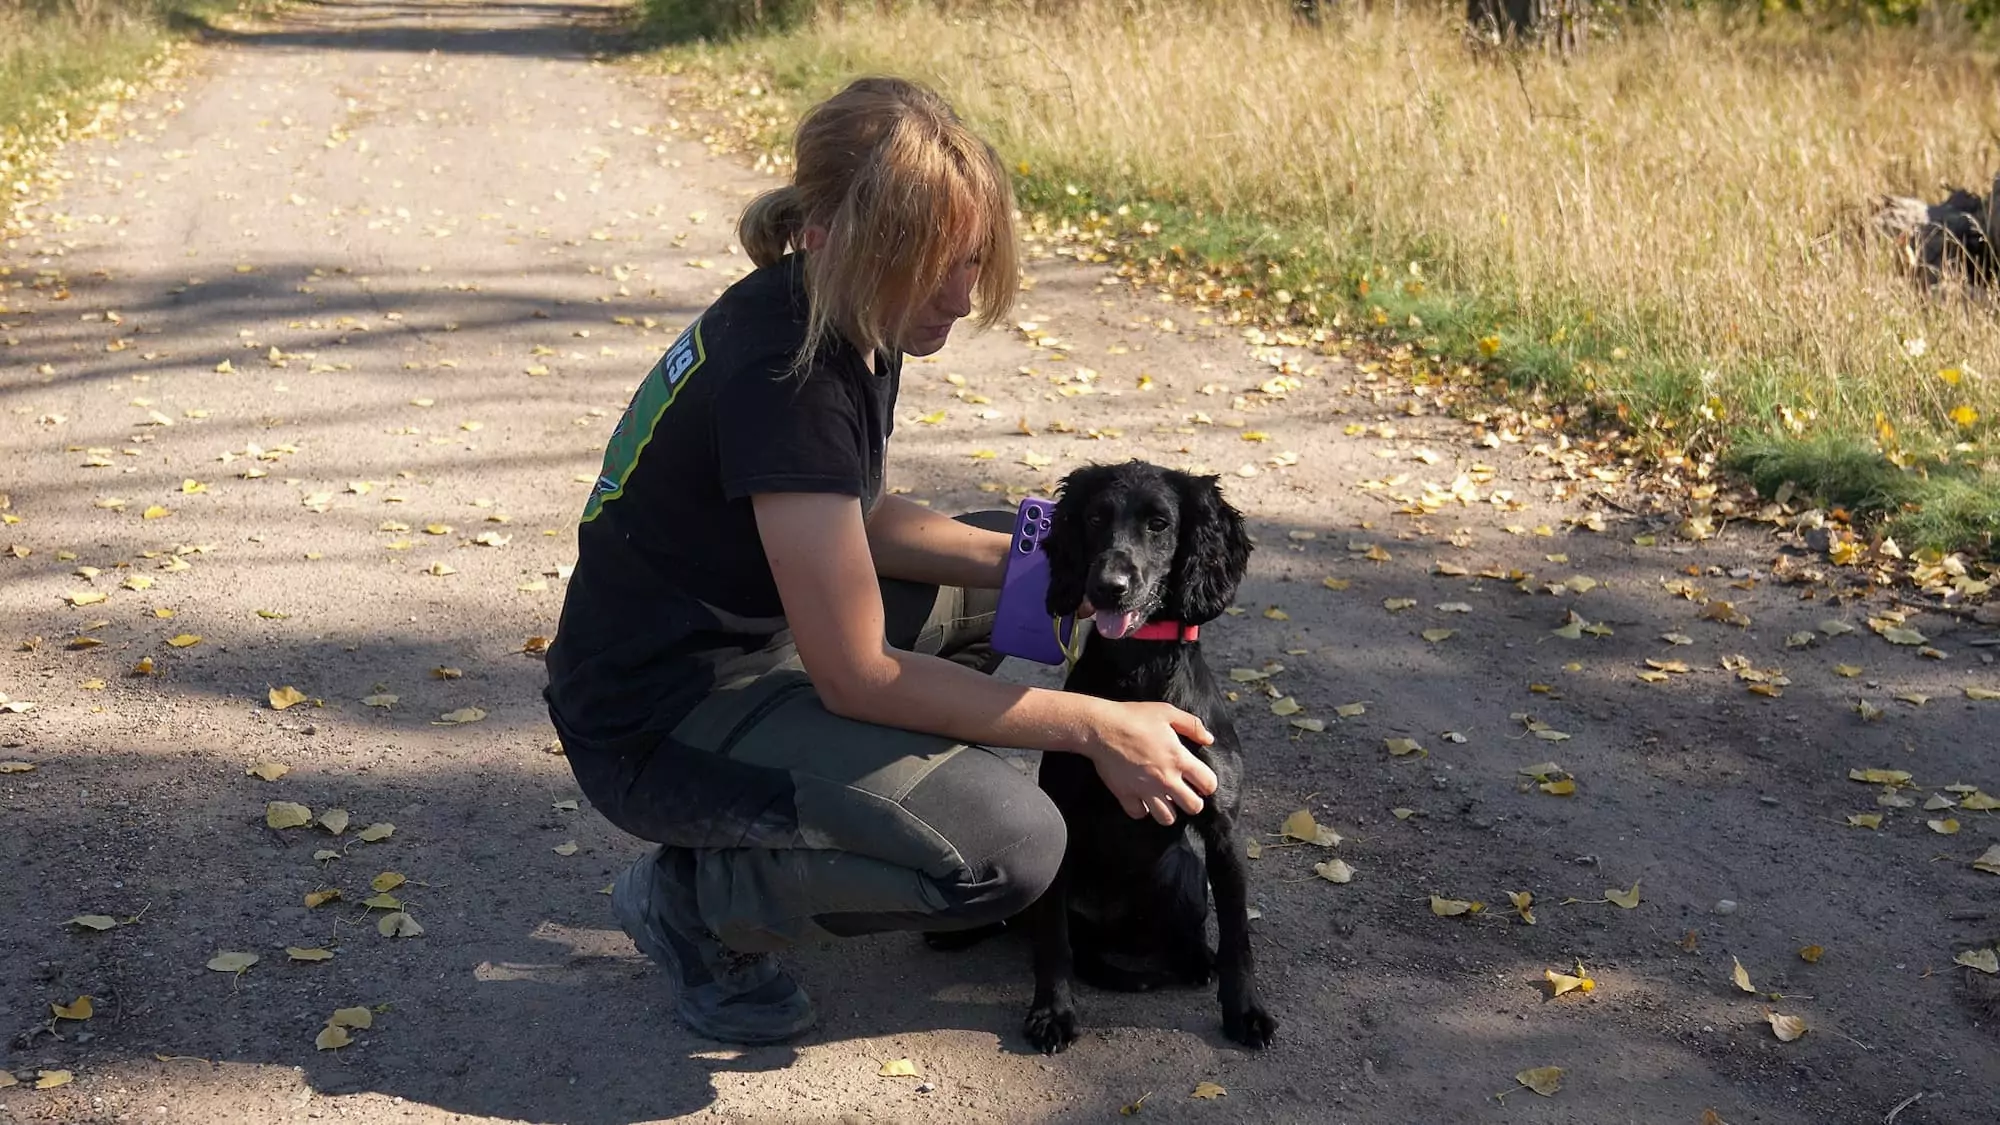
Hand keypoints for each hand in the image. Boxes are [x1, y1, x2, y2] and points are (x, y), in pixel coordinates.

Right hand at [1080, 699, 1217, 824]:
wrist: (1101, 727)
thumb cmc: (1133, 717)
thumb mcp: (1167, 712)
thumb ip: (1192, 725)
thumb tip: (1208, 739)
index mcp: (1179, 759)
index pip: (1208, 784)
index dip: (1208, 783)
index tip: (1201, 780)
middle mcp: (1165, 779)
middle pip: (1193, 807)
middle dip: (1193, 802)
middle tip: (1185, 793)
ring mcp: (1145, 790)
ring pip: (1167, 818)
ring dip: (1169, 810)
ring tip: (1165, 799)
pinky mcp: (1125, 794)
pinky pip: (1139, 814)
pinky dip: (1143, 809)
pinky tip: (1143, 799)